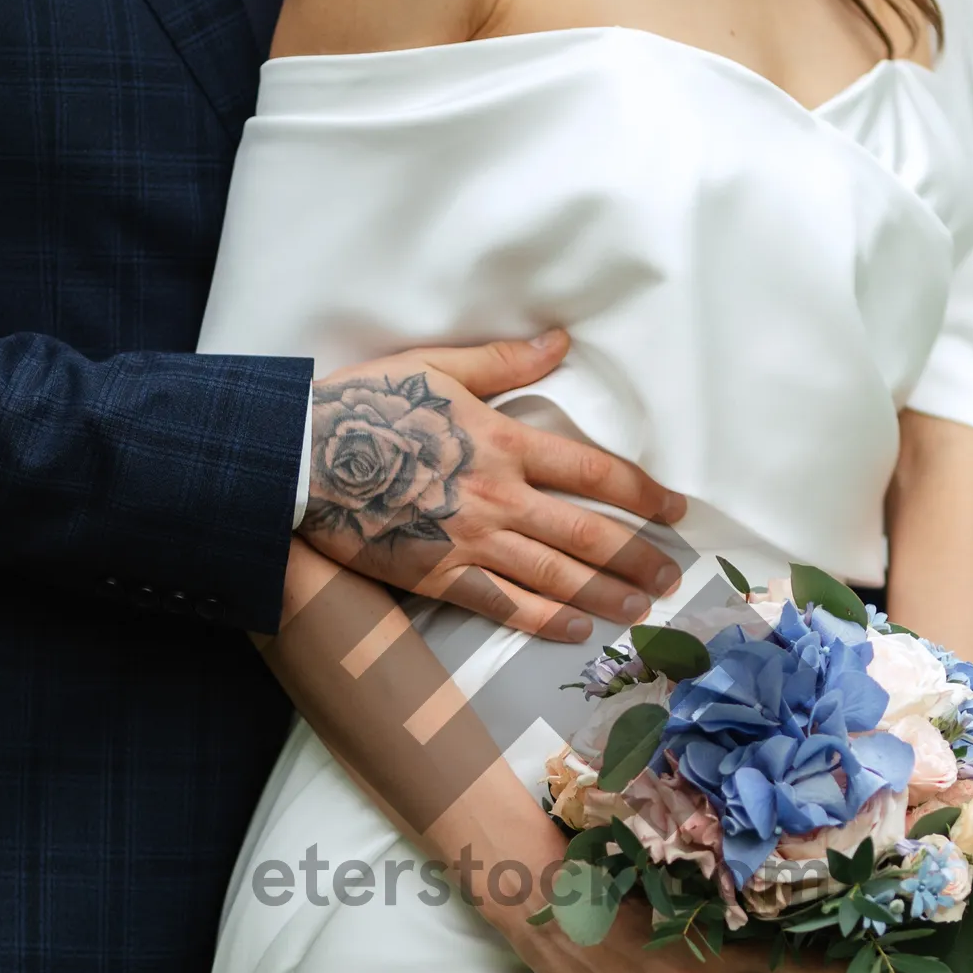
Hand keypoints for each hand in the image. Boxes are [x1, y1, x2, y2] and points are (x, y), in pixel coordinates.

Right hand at [300, 331, 685, 639]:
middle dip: (638, 556)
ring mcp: (470, 542)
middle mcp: (498, 497)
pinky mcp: (438, 576)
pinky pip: (505, 606)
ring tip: (642, 607)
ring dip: (607, 594)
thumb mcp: (436, 367)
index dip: (642, 493)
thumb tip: (559, 342)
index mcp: (504, 442)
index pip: (593, 472)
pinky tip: (579, 630)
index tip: (674, 509)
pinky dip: (546, 622)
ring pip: (556, 577)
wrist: (297, 459)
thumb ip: (503, 363)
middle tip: (672, 573)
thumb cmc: (364, 406)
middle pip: (588, 534)